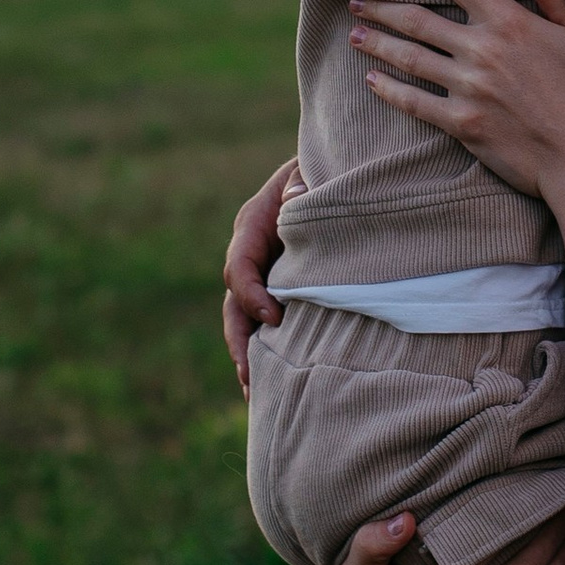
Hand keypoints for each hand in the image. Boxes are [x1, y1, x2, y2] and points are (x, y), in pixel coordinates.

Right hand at [221, 158, 300, 392]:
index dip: (252, 294)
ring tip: (256, 395)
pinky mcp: (278, 291)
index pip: (240, 266)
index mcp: (253, 226)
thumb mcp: (311, 169)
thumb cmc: (323, 171)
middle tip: (250, 374)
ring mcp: (262, 275)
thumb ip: (303, 184)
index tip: (274, 318)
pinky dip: (266, 353)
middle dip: (240, 340)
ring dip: (248, 357)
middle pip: (234, 303)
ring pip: (244, 321)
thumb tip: (298, 197)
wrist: (330, 177)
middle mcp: (251, 255)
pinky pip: (264, 324)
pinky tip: (272, 387)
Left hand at [352, 0, 564, 206]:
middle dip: (382, 5)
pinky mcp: (461, 125)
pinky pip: (414, 103)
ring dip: (377, 43)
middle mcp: (481, 51)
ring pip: (409, 58)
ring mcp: (467, 89)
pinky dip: (389, 90)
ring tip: (355, 34)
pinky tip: (372, 81)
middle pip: (417, 19)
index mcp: (509, 21)